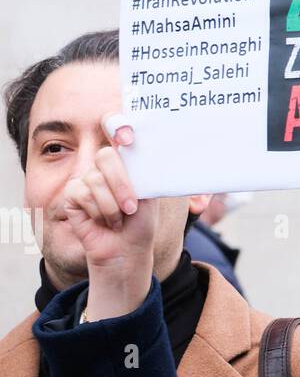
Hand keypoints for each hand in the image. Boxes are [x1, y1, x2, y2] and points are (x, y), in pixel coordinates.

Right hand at [63, 120, 155, 318]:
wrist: (127, 250)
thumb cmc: (140, 224)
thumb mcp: (149, 194)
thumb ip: (143, 170)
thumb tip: (140, 147)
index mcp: (125, 161)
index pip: (116, 130)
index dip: (118, 126)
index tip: (128, 136)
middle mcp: (104, 166)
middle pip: (106, 156)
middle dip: (121, 184)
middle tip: (130, 208)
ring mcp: (86, 178)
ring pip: (95, 180)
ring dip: (111, 206)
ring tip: (117, 219)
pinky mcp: (72, 194)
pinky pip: (82, 193)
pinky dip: (97, 212)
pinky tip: (101, 221)